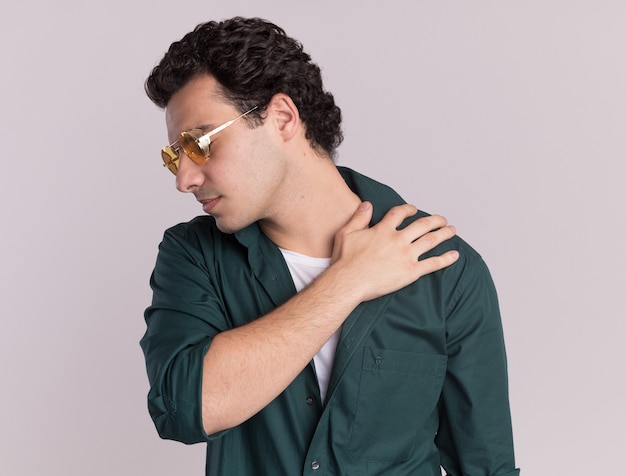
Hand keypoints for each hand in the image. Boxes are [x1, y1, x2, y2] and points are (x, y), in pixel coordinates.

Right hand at [331, 202, 458, 301]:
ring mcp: (406, 256)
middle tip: (442, 220)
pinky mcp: (411, 272)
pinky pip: (433, 264)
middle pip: (421, 225)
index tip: (414, 209)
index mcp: (383, 230)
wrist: (349, 282)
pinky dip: (445, 259)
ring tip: (452, 230)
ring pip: (430, 241)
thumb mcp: (346, 233)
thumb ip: (359, 218)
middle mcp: (398, 240)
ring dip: (443, 234)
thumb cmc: (345, 261)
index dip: (408, 209)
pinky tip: (454, 255)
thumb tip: (367, 204)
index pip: (399, 214)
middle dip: (434, 220)